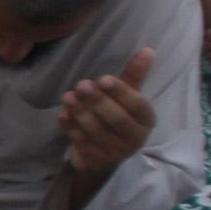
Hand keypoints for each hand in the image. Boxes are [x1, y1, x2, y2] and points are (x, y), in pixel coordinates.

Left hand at [57, 47, 158, 176]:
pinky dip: (71, 128)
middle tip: (82, 85)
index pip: (138, 106)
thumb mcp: (126, 96)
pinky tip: (62, 115)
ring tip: (67, 97)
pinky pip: (81, 142)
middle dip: (98, 101)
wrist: (102, 155)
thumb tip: (148, 50)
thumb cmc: (116, 116)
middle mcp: (135, 138)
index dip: (121, 92)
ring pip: (97, 131)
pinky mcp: (95, 160)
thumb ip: (134, 75)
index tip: (104, 79)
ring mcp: (114, 152)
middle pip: (117, 119)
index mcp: (146, 120)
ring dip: (81, 112)